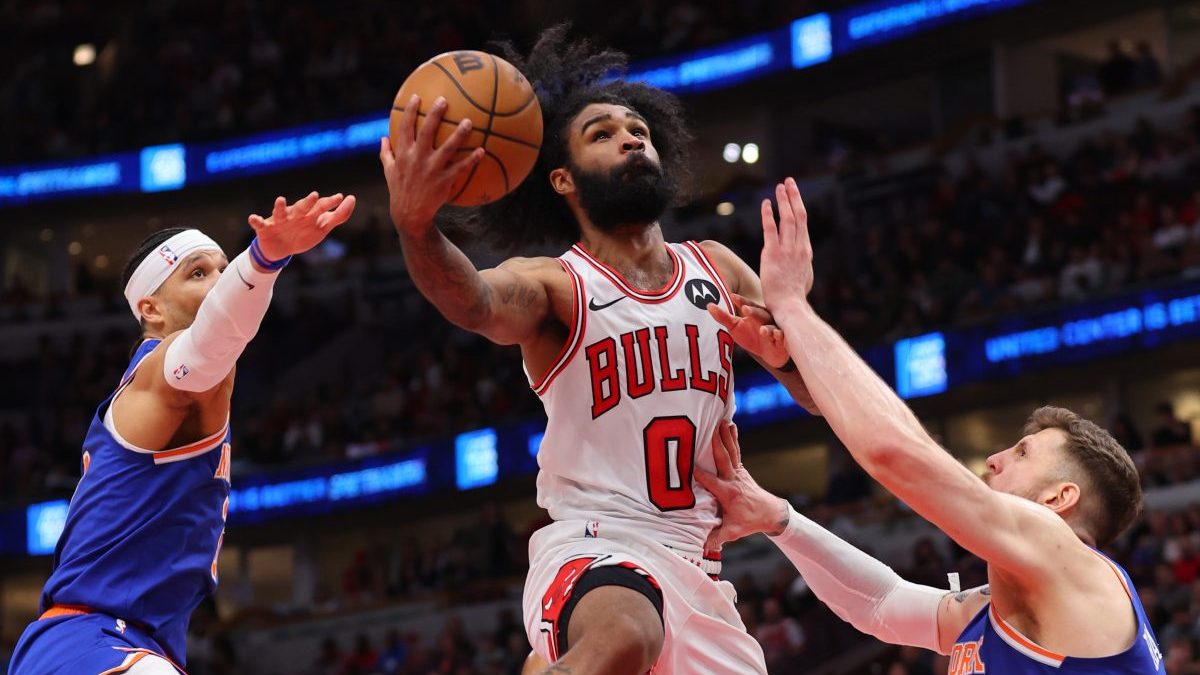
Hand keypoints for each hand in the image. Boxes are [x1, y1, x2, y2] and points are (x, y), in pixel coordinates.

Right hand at [248, 191, 355, 260]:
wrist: (281, 249)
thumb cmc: (303, 233)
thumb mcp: (323, 226)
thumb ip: (339, 215)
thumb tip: (351, 198)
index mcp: (309, 214)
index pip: (320, 207)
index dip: (329, 203)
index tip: (339, 198)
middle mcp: (294, 215)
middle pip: (302, 208)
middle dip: (308, 203)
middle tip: (315, 196)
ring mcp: (280, 221)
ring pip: (280, 212)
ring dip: (280, 207)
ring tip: (280, 200)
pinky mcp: (266, 228)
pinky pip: (260, 224)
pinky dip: (256, 220)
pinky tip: (253, 218)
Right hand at [380, 95, 484, 235]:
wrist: (409, 215)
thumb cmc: (399, 190)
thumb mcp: (389, 171)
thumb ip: (386, 154)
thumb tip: (383, 138)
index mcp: (403, 154)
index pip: (405, 127)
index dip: (410, 111)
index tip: (417, 97)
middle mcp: (417, 159)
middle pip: (427, 131)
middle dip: (435, 114)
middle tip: (444, 100)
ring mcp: (431, 170)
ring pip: (447, 148)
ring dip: (459, 134)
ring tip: (469, 122)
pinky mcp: (444, 181)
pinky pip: (460, 168)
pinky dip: (471, 160)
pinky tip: (482, 151)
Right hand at [695, 421, 790, 551]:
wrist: (771, 513)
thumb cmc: (749, 522)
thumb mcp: (733, 532)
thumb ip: (716, 538)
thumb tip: (699, 547)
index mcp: (728, 493)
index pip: (710, 481)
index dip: (699, 473)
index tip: (687, 463)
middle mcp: (733, 479)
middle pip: (723, 459)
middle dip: (716, 443)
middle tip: (711, 427)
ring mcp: (738, 472)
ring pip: (731, 451)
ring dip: (725, 435)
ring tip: (721, 420)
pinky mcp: (741, 469)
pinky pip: (736, 451)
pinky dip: (732, 438)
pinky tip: (730, 425)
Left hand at [707, 292, 787, 368]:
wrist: (768, 353)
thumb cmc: (751, 336)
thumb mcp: (735, 327)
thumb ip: (723, 316)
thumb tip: (708, 305)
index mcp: (754, 313)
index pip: (747, 304)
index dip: (740, 301)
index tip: (732, 296)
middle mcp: (765, 318)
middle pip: (760, 313)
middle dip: (753, 311)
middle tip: (745, 309)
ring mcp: (774, 329)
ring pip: (771, 327)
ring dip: (767, 328)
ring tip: (762, 330)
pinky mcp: (781, 341)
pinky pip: (781, 338)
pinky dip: (779, 336)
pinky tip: (777, 335)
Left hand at [760, 177, 813, 310]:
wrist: (790, 307)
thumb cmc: (794, 298)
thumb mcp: (802, 279)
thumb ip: (800, 266)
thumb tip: (800, 262)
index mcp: (806, 252)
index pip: (803, 225)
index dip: (798, 208)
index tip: (794, 197)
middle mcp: (799, 247)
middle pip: (799, 216)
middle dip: (794, 197)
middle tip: (789, 182)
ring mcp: (787, 250)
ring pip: (788, 218)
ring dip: (784, 200)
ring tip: (780, 186)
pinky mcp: (773, 254)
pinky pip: (771, 229)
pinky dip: (769, 214)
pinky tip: (766, 203)